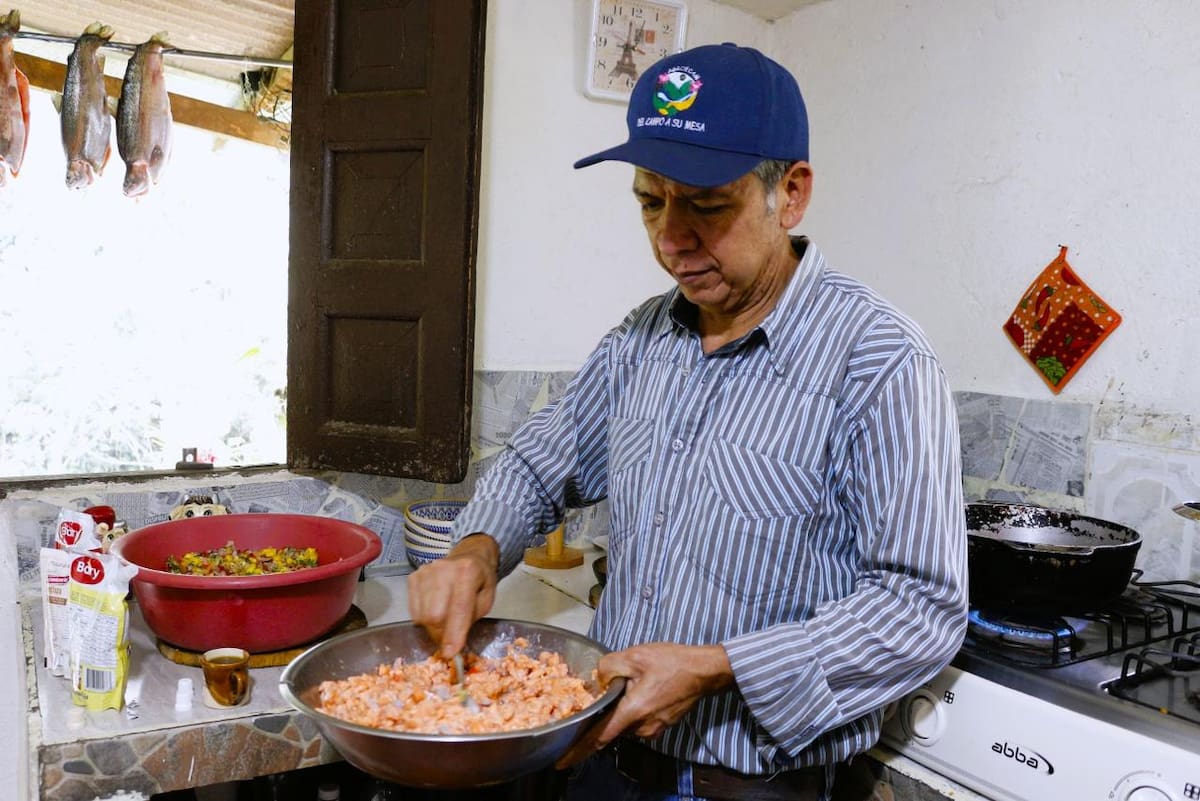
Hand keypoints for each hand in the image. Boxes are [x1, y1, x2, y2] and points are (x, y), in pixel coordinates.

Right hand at [407, 533, 498, 657]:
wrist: (469, 556)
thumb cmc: (480, 580)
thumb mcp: (486, 600)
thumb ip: (470, 620)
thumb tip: (452, 646)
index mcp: (467, 572)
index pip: (458, 609)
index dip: (453, 634)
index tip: (450, 653)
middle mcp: (443, 570)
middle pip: (434, 615)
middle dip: (441, 633)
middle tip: (450, 636)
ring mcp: (425, 572)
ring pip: (422, 616)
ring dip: (432, 626)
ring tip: (444, 618)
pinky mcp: (414, 577)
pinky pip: (413, 610)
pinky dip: (423, 617)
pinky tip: (435, 608)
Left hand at [556, 641, 733, 767]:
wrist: (704, 671)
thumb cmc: (672, 662)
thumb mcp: (635, 655)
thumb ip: (608, 666)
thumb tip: (598, 678)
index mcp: (633, 711)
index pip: (599, 738)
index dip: (578, 752)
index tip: (561, 763)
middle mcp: (642, 727)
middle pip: (611, 727)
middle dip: (603, 715)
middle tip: (602, 696)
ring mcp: (653, 729)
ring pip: (625, 723)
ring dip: (621, 710)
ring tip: (632, 684)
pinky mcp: (661, 726)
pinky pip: (638, 722)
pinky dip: (632, 710)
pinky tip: (641, 689)